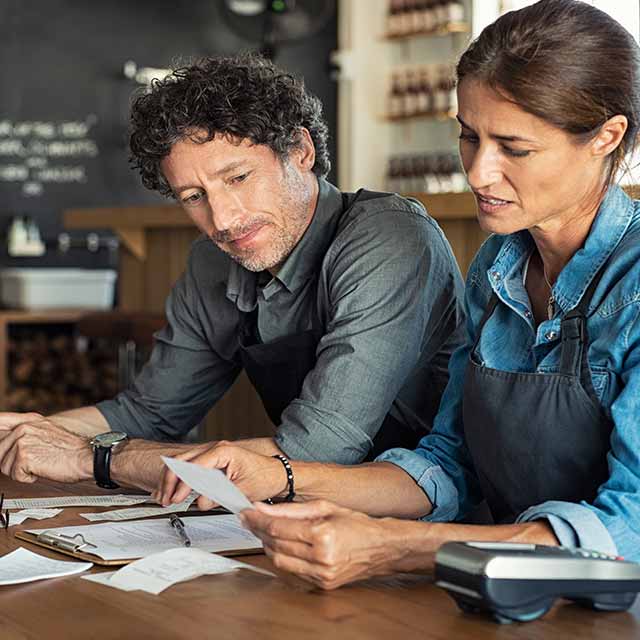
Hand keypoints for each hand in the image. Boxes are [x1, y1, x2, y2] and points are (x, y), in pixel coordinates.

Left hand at [0, 415, 92, 482]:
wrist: (86, 457)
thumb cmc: (71, 449)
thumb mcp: (47, 432)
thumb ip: (26, 433)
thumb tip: (6, 442)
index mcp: (29, 421)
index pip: (0, 421)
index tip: (2, 446)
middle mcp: (24, 428)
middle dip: (12, 461)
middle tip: (33, 461)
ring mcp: (22, 441)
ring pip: (4, 466)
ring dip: (20, 471)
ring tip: (40, 464)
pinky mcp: (24, 456)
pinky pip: (15, 475)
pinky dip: (28, 478)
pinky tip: (41, 470)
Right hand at [155, 441, 286, 508]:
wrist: (277, 474)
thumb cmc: (265, 477)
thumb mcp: (242, 490)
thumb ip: (219, 495)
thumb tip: (200, 501)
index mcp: (223, 451)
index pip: (194, 466)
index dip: (183, 484)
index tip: (177, 498)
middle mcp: (216, 448)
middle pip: (182, 461)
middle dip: (170, 480)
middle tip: (167, 499)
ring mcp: (213, 453)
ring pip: (182, 462)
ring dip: (172, 479)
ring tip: (166, 497)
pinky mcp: (213, 461)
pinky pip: (190, 466)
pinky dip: (180, 478)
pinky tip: (173, 490)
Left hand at [240, 500, 404, 589]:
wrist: (381, 548)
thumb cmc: (356, 523)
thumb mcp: (325, 507)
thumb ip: (291, 509)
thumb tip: (263, 508)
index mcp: (323, 534)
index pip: (278, 528)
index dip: (258, 520)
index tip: (246, 512)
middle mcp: (321, 558)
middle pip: (276, 545)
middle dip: (259, 531)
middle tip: (250, 519)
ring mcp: (321, 574)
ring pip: (280, 561)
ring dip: (268, 546)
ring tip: (265, 531)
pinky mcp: (322, 585)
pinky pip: (292, 572)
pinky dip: (283, 558)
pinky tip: (281, 545)